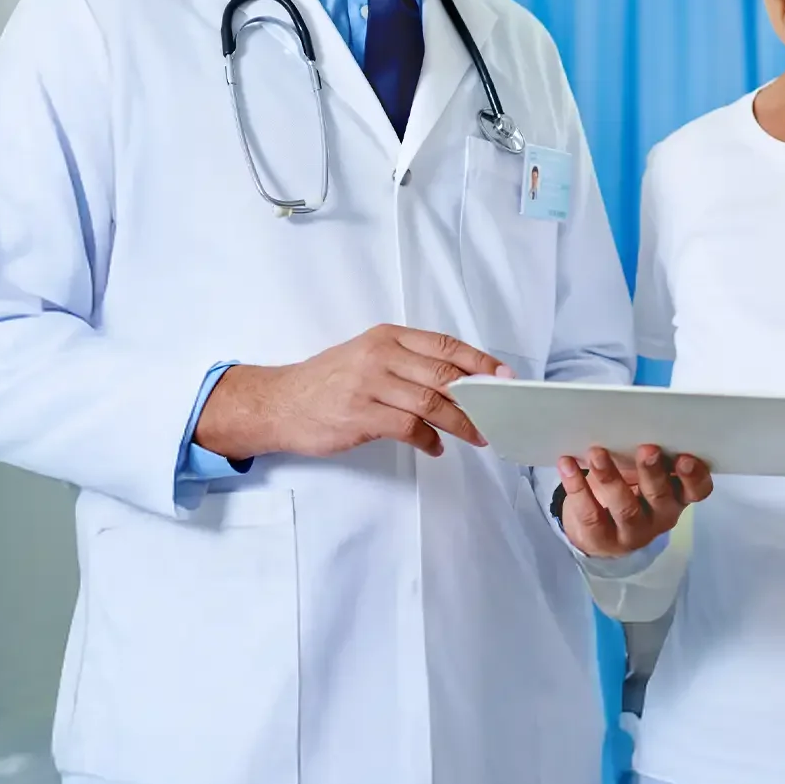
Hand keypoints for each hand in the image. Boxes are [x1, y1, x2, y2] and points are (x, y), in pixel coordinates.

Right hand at [194, 327, 501, 461]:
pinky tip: (436, 447)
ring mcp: (370, 385)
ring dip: (462, 422)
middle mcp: (380, 355)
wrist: (280, 402)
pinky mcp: (361, 415)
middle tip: (498, 412)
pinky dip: (430, 440)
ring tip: (476, 435)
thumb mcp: (366, 357)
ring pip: (433, 402)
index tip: (504, 376)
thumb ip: (406, 362)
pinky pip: (410, 428)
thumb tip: (456, 381)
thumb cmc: (327, 382)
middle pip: (445, 374)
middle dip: (478, 396)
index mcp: (386, 337)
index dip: (479, 361)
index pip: (445, 344)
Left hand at [556, 445, 710, 557]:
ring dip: (610, 478)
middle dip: (653, 472)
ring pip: (624, 508)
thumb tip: (631, 420)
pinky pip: (589, 513)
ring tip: (597, 453)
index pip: (697, 491)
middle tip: (647, 449)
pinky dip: (576, 485)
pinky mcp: (601, 538)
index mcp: (676, 495)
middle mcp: (659, 516)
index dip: (694, 476)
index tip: (685, 457)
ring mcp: (631, 532)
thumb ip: (646, 454)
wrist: (598, 531)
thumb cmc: (628, 489)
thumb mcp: (642, 473)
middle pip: (660, 497)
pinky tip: (566, 464)